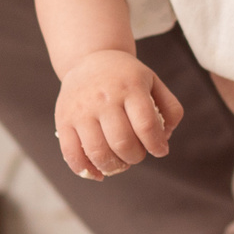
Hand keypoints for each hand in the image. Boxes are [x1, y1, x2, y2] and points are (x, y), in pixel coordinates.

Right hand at [53, 49, 185, 180]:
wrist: (90, 59)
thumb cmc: (126, 77)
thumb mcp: (154, 82)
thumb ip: (170, 109)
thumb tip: (165, 138)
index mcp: (130, 86)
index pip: (146, 125)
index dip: (156, 145)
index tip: (160, 151)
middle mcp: (104, 98)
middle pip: (122, 143)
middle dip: (135, 157)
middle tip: (137, 154)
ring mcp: (81, 110)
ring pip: (98, 152)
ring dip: (114, 166)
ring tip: (120, 162)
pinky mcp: (63, 120)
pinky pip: (71, 154)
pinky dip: (85, 170)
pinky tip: (98, 173)